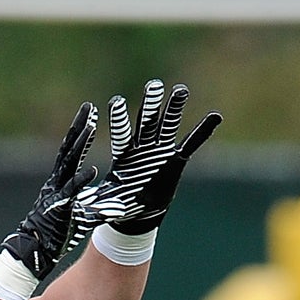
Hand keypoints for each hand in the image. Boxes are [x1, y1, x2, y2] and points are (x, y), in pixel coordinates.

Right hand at [0, 103, 100, 277]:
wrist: (34, 251)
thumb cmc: (54, 234)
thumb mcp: (75, 215)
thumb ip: (90, 205)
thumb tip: (110, 200)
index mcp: (58, 181)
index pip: (69, 150)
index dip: (79, 131)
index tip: (89, 113)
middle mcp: (56, 182)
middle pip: (68, 149)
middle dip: (80, 128)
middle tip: (90, 108)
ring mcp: (57, 192)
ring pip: (69, 163)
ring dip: (80, 145)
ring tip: (91, 127)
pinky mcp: (60, 206)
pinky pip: (71, 191)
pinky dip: (82, 180)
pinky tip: (94, 170)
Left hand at [77, 81, 221, 235]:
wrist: (139, 214)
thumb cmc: (119, 206)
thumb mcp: (107, 205)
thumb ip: (99, 204)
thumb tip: (83, 209)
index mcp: (123, 155)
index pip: (121, 133)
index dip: (119, 119)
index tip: (116, 101)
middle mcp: (142, 147)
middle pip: (146, 122)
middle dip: (150, 105)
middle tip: (153, 85)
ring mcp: (159, 151)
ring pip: (167, 126)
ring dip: (174, 109)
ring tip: (180, 89)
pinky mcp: (176, 160)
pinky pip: (192, 143)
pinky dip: (203, 131)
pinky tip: (215, 116)